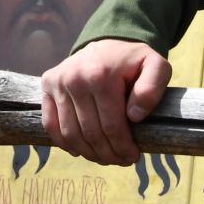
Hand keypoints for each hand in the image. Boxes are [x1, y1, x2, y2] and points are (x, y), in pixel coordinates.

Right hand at [40, 38, 170, 166]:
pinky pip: (51, 124)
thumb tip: (134, 116)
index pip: (111, 126)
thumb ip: (152, 89)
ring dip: (89, 153)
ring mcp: (58, 81)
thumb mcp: (156, 67)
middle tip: (121, 160)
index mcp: (101, 76)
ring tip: (105, 157)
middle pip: (90, 133)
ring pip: (70, 134)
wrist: (109, 42)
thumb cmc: (134, 61)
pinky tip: (82, 149)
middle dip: (108, 154)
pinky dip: (65, 143)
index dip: (123, 147)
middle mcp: (75, 78)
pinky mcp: (48, 84)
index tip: (133, 157)